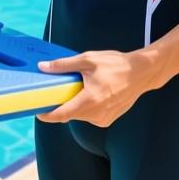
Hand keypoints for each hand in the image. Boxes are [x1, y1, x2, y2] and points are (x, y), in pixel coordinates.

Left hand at [35, 49, 161, 127]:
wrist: (141, 73)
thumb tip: (43, 67)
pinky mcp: (108, 120)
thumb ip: (63, 65)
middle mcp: (96, 114)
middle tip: (58, 90)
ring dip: (75, 105)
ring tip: (82, 87)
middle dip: (61, 104)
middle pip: (69, 115)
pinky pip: (90, 116)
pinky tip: (93, 93)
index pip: (62, 115)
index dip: (47, 115)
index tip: (37, 111)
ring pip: (80, 116)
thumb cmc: (115, 65)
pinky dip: (86, 107)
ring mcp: (104, 119)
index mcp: (90, 100)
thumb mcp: (87, 60)